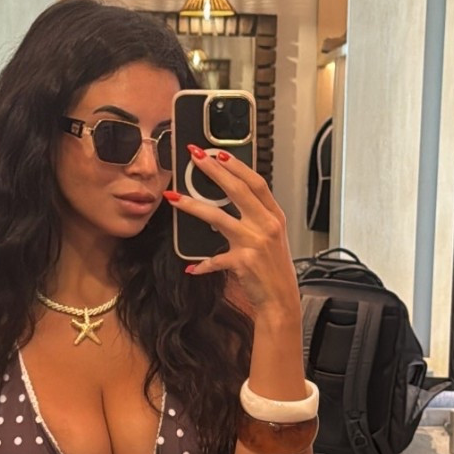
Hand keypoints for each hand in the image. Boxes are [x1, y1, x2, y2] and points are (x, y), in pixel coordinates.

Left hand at [165, 148, 299, 312]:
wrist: (281, 299)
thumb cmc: (273, 269)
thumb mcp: (272, 237)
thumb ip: (256, 218)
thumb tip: (233, 200)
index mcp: (274, 216)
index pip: (256, 183)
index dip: (238, 166)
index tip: (219, 154)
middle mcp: (266, 226)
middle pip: (237, 191)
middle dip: (213, 171)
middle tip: (195, 158)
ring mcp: (255, 242)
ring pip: (217, 217)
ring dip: (192, 206)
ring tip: (173, 197)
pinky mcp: (243, 262)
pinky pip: (215, 258)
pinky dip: (202, 264)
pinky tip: (192, 267)